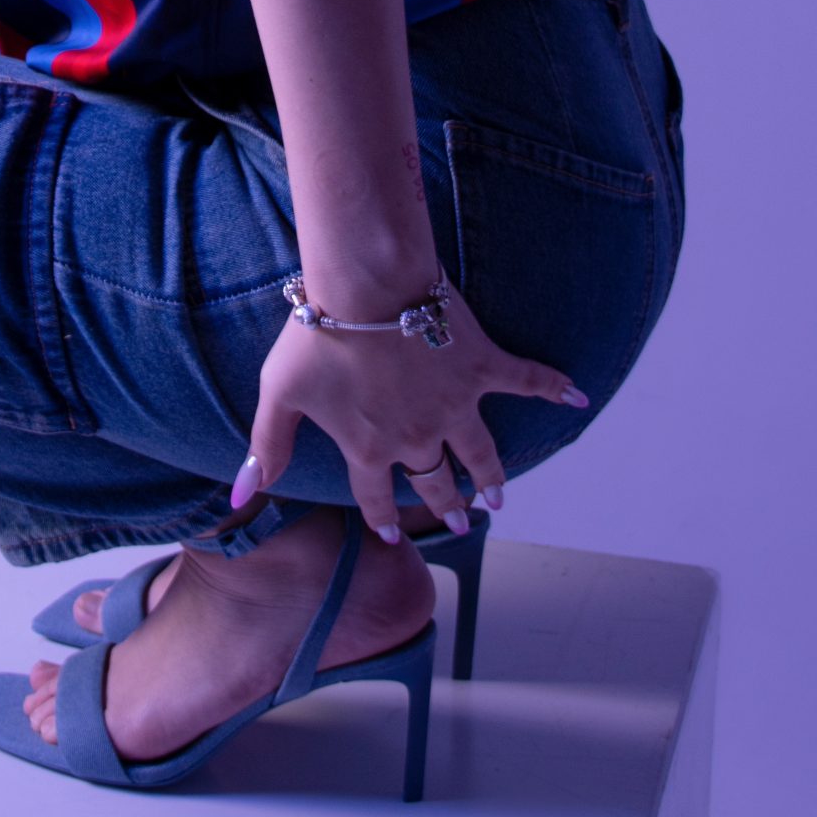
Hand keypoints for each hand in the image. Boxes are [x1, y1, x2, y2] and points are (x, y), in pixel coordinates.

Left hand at [235, 274, 585, 537]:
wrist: (365, 284)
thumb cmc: (318, 335)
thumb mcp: (279, 394)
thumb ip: (265, 446)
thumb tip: (238, 496)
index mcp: (369, 447)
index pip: (373, 496)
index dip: (380, 517)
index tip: (389, 532)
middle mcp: (418, 436)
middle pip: (433, 481)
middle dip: (445, 505)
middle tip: (462, 521)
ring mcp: (455, 403)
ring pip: (479, 451)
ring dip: (490, 476)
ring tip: (498, 498)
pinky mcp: (482, 366)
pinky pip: (525, 381)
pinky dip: (554, 388)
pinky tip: (578, 397)